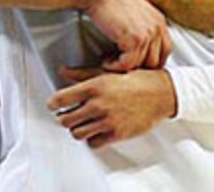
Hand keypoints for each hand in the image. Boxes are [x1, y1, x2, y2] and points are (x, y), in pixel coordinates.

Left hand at [48, 66, 176, 147]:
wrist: (160, 93)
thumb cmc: (136, 79)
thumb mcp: (108, 72)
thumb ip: (82, 73)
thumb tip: (63, 71)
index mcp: (93, 86)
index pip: (60, 99)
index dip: (52, 103)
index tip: (52, 104)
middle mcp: (97, 105)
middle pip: (65, 120)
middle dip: (64, 117)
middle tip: (67, 114)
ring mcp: (106, 121)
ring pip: (77, 133)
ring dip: (77, 128)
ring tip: (82, 122)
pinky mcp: (116, 134)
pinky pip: (93, 143)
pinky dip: (92, 138)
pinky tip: (95, 130)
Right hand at [83, 0, 171, 71]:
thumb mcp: (136, 11)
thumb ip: (144, 27)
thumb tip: (142, 47)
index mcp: (159, 20)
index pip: (165, 50)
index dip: (150, 61)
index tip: (136, 63)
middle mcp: (157, 27)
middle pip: (155, 61)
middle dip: (137, 66)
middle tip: (121, 62)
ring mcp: (147, 34)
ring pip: (140, 65)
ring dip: (124, 66)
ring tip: (110, 60)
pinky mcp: (134, 40)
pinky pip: (127, 64)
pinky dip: (115, 66)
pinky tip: (106, 60)